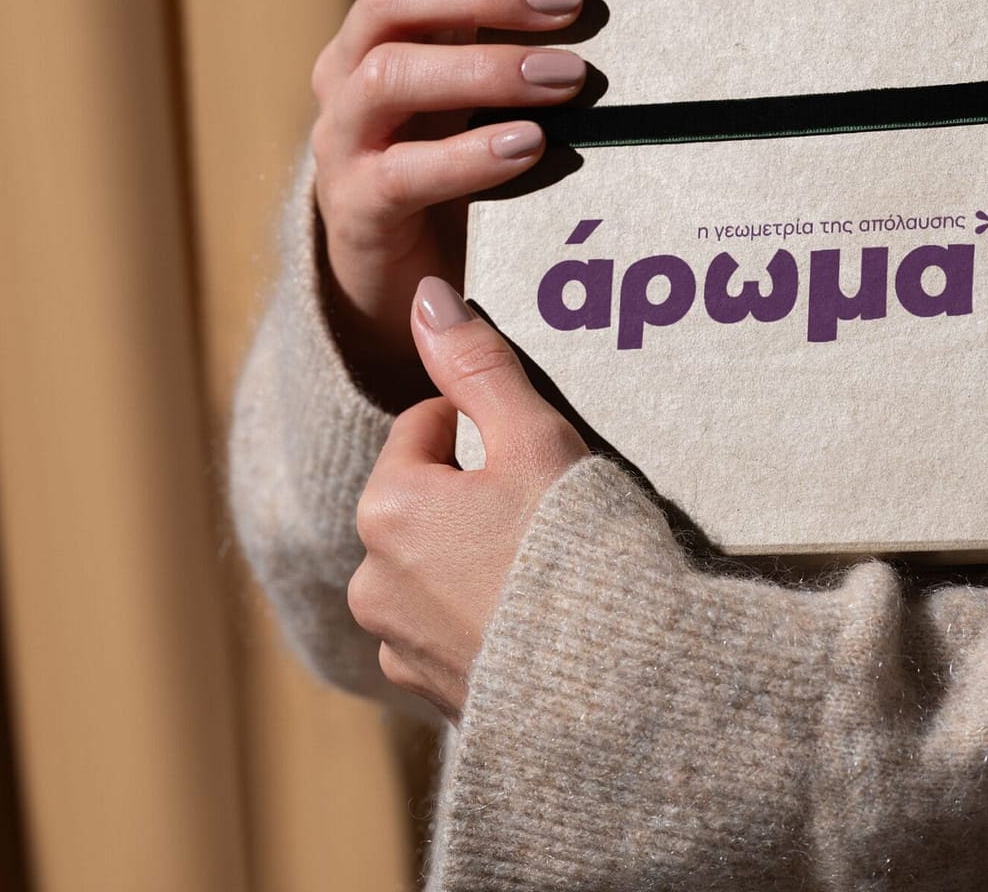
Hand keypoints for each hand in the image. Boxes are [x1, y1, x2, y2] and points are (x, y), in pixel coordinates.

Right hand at [310, 0, 585, 406]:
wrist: (406, 276)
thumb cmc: (462, 164)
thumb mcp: (486, 89)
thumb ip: (521, 38)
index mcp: (384, 27)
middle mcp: (351, 69)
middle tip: (569, 6)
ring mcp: (345, 138)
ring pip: (389, 75)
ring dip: (486, 68)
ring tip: (567, 78)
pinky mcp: (357, 207)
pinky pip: (402, 172)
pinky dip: (469, 154)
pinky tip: (530, 146)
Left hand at [348, 275, 588, 722]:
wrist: (615, 684)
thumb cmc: (575, 551)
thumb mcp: (535, 438)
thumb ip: (477, 365)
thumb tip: (426, 296)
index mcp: (388, 507)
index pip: (426, 428)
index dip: (488, 429)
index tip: (538, 453)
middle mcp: (372, 580)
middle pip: (422, 501)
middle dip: (473, 498)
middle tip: (545, 511)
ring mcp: (397, 644)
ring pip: (429, 569)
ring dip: (470, 561)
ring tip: (541, 570)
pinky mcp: (428, 692)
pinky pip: (444, 632)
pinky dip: (477, 620)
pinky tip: (530, 620)